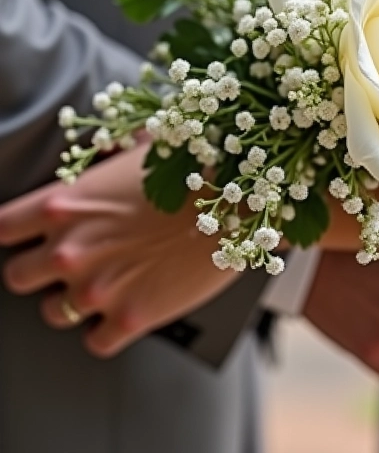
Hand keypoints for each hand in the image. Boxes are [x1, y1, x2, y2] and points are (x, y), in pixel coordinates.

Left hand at [0, 144, 236, 356]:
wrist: (242, 202)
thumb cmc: (196, 169)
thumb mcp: (144, 149)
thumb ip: (106, 155)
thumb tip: (98, 154)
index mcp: (65, 205)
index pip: (2, 230)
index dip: (18, 234)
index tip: (36, 235)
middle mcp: (70, 250)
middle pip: (16, 277)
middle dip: (42, 270)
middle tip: (78, 260)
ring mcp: (97, 289)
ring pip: (52, 313)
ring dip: (75, 300)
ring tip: (111, 281)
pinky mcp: (129, 320)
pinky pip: (94, 341)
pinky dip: (109, 328)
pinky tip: (132, 304)